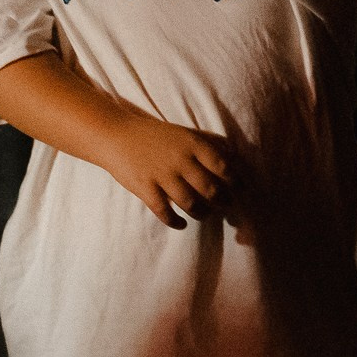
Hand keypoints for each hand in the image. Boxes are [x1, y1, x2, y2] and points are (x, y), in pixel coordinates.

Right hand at [94, 112, 236, 228]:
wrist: (117, 136)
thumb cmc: (155, 135)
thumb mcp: (184, 133)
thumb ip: (209, 141)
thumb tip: (235, 153)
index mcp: (192, 144)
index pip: (222, 166)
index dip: (235, 181)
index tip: (239, 190)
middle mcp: (180, 160)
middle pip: (210, 188)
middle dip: (222, 201)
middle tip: (226, 206)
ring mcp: (162, 175)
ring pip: (191, 203)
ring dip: (202, 213)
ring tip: (205, 214)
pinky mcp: (145, 188)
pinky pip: (165, 212)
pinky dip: (176, 222)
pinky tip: (181, 223)